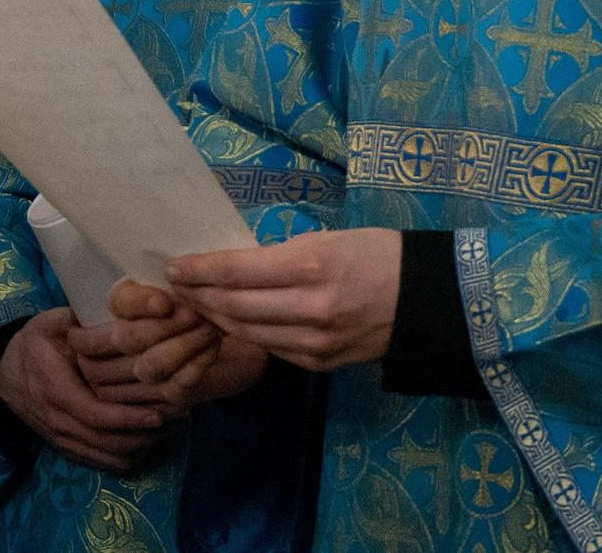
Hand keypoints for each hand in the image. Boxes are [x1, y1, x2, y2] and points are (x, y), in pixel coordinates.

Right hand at [0, 307, 170, 472]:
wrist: (3, 373)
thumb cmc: (33, 345)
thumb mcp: (49, 324)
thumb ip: (78, 319)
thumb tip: (118, 305)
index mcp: (57, 393)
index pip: (98, 416)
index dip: (130, 418)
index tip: (160, 413)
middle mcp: (60, 424)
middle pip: (109, 443)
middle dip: (146, 434)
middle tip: (178, 418)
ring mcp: (64, 440)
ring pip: (109, 457)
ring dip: (142, 446)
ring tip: (171, 427)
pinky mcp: (69, 448)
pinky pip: (103, 463)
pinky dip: (128, 455)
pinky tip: (149, 437)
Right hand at [79, 281, 267, 409]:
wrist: (240, 329)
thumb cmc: (207, 297)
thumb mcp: (190, 277)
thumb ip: (177, 275)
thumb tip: (176, 270)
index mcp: (124, 303)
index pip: (117, 303)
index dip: (137, 304)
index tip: (164, 302)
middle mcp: (125, 339)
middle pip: (126, 339)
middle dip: (162, 326)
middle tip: (194, 313)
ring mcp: (144, 371)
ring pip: (149, 366)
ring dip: (182, 345)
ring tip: (209, 327)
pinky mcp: (169, 394)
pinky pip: (176, 384)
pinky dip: (196, 364)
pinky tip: (213, 346)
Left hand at [164, 228, 401, 371]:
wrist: (426, 301)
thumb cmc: (378, 254)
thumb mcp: (330, 238)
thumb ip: (283, 254)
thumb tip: (237, 264)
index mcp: (310, 266)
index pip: (237, 271)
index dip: (200, 270)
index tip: (175, 267)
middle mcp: (308, 308)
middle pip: (234, 306)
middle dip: (199, 296)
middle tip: (178, 286)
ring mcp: (313, 342)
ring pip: (247, 332)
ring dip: (216, 318)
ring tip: (197, 304)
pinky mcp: (319, 363)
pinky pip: (271, 348)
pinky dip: (247, 334)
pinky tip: (233, 322)